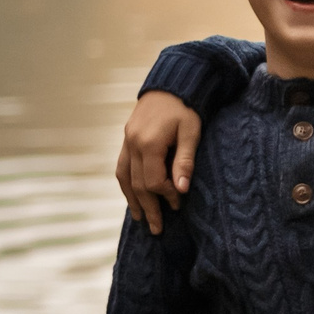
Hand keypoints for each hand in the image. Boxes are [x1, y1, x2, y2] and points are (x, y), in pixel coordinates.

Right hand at [116, 91, 201, 233]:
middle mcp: (132, 143)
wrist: (171, 84)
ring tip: (140, 218)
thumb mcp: (191, 132)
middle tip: (157, 229)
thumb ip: (185, 160)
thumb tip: (180, 189)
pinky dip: (126, 184)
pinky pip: (121, 166)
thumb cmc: (186, 108)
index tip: (178, 204)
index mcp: (149, 143)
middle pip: (136, 184)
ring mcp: (126, 141)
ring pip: (124, 177)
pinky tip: (132, 195)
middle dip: (147, 208)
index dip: (164, 196)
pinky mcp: (126, 138)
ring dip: (132, 199)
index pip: (152, 181)